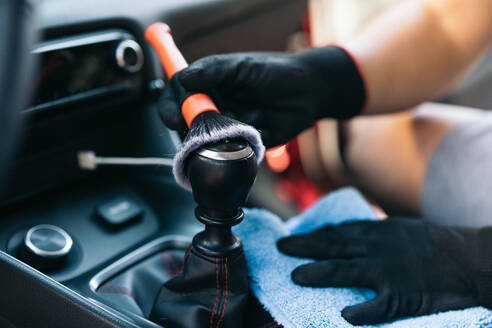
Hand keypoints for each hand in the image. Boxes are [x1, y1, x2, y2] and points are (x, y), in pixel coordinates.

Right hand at [158, 46, 365, 147]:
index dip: (169, 108)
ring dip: (222, 136)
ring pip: (208, 143)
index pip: (176, 97)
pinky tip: (259, 128)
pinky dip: (240, 146)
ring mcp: (227, 127)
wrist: (310, 92)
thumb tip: (184, 79)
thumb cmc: (276, 72)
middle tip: (210, 125)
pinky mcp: (243, 144)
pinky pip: (231, 153)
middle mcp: (213, 107)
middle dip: (194, 129)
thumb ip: (213, 71)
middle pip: (186, 125)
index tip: (174, 118)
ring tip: (248, 119)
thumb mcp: (242, 66)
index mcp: (207, 85)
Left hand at [277, 218, 491, 324]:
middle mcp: (377, 248)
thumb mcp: (399, 229)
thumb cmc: (433, 243)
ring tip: (296, 276)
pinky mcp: (403, 294)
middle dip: (304, 248)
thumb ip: (372, 233)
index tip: (294, 237)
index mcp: (377, 232)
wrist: (468, 258)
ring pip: (345, 271)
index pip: (337, 233)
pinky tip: (344, 316)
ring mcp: (388, 271)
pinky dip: (361, 312)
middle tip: (281, 249)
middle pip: (333, 247)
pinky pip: (378, 306)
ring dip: (318, 273)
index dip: (313, 235)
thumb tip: (346, 236)